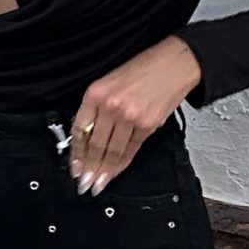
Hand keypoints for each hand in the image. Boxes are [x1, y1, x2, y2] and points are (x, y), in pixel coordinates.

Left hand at [69, 38, 200, 193]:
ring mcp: (130, 116)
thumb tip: (88, 136)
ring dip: (103, 172)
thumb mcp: (110, 81)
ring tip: (97, 184)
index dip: (75, 153)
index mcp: (96, 92)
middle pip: (94, 144)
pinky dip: (121, 165)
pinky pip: (130, 150)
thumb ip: (98, 107)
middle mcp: (111, 105)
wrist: (174, 63)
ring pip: (112, 151)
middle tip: (83, 184)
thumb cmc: (144, 69)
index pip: (79, 129)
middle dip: (88, 168)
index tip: (74, 167)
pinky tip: (114, 173)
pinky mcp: (147, 125)